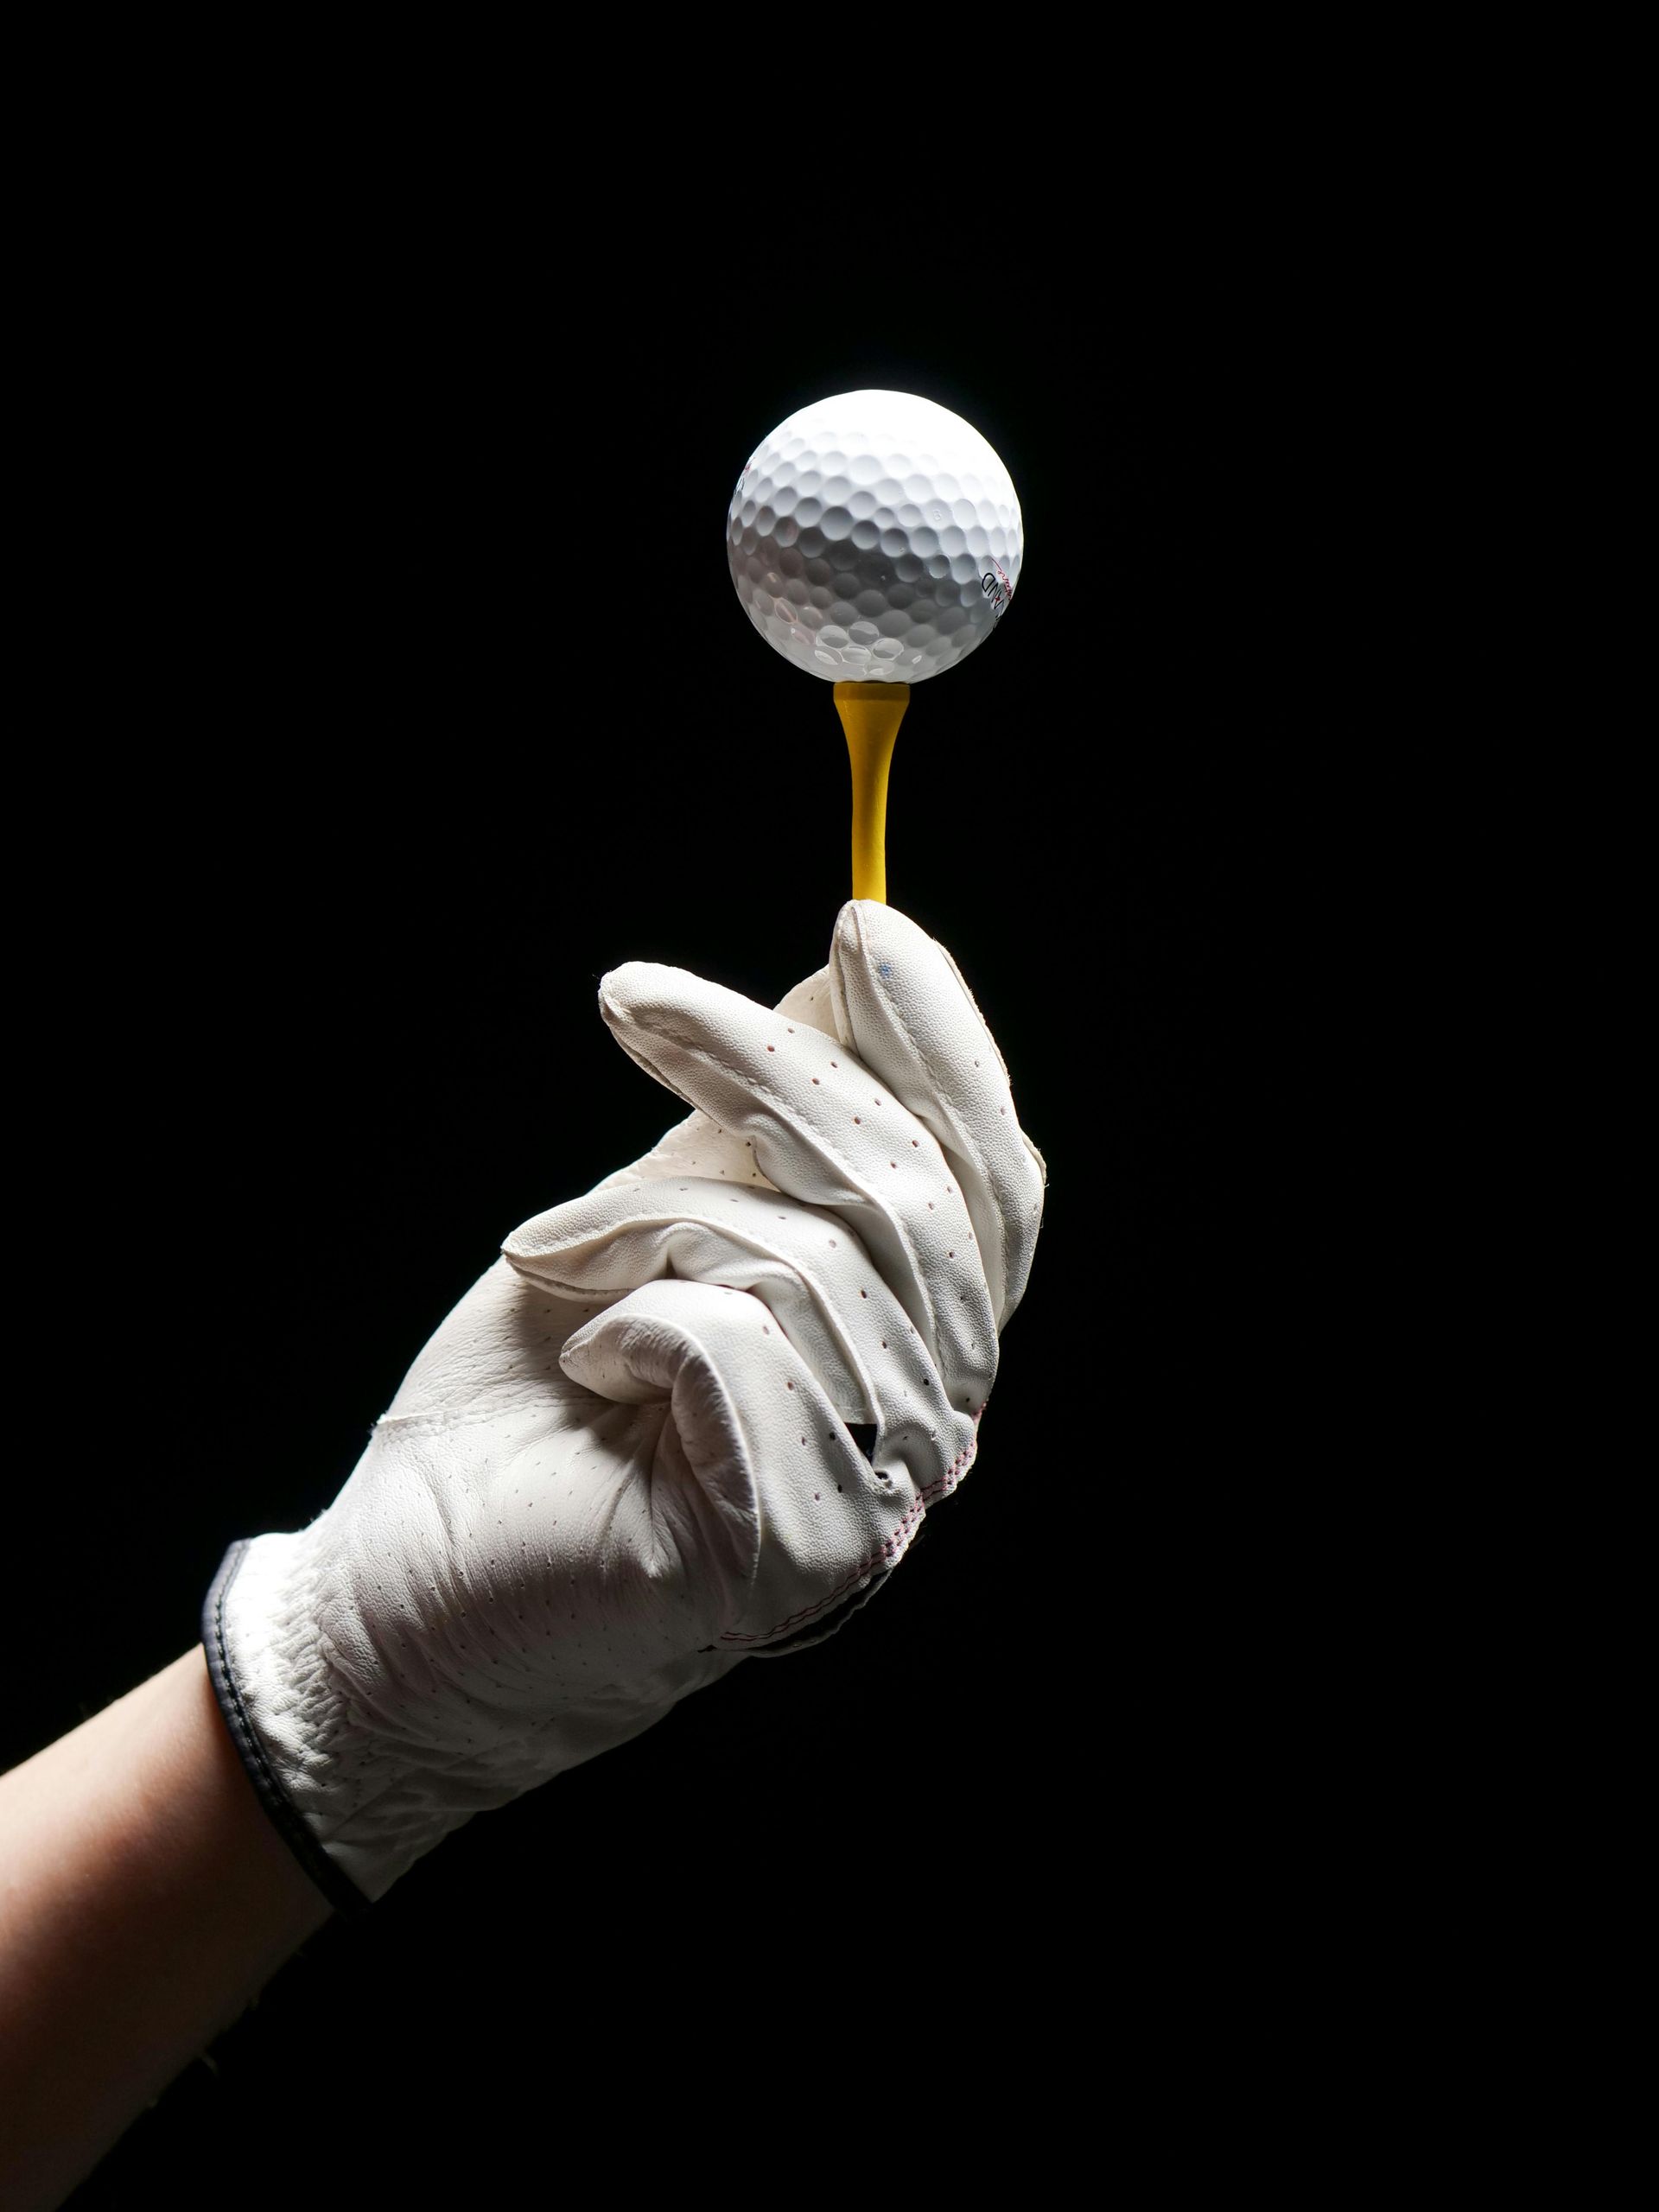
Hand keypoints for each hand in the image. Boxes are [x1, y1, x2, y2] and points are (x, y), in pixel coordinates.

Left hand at [205, 901, 1044, 1905]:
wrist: (403, 1581)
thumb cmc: (532, 1400)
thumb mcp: (652, 1215)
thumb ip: (759, 1124)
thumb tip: (843, 978)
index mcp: (910, 1338)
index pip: (988, 1175)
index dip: (941, 1043)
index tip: (857, 923)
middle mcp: (927, 1422)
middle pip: (917, 1196)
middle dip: (769, 1070)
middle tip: (630, 997)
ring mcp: (877, 1497)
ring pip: (818, 1261)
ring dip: (647, 1224)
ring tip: (555, 1262)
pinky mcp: (799, 1551)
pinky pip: (738, 1348)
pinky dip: (634, 1320)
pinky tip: (591, 1368)